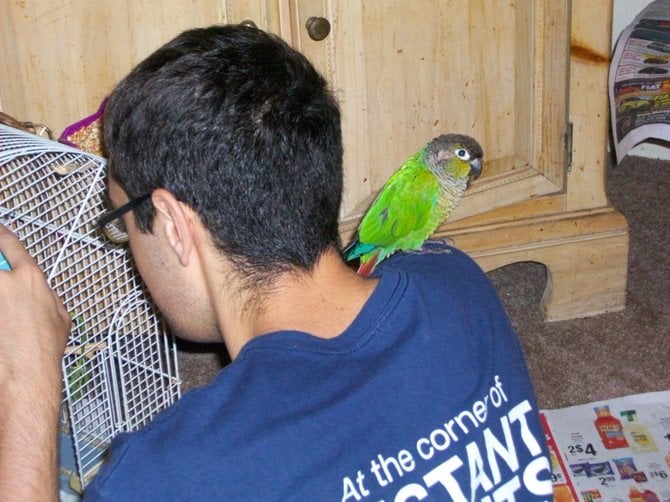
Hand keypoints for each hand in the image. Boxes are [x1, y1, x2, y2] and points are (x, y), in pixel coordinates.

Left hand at [0, 224, 69, 382]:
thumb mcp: (60, 317)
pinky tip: (1, 319)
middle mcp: (4, 281)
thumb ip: (46, 297)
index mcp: (30, 278)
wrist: (23, 374)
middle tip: (3, 280)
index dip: (0, 234)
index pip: (9, 243)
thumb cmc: (43, 350)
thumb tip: (40, 294)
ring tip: (4, 310)